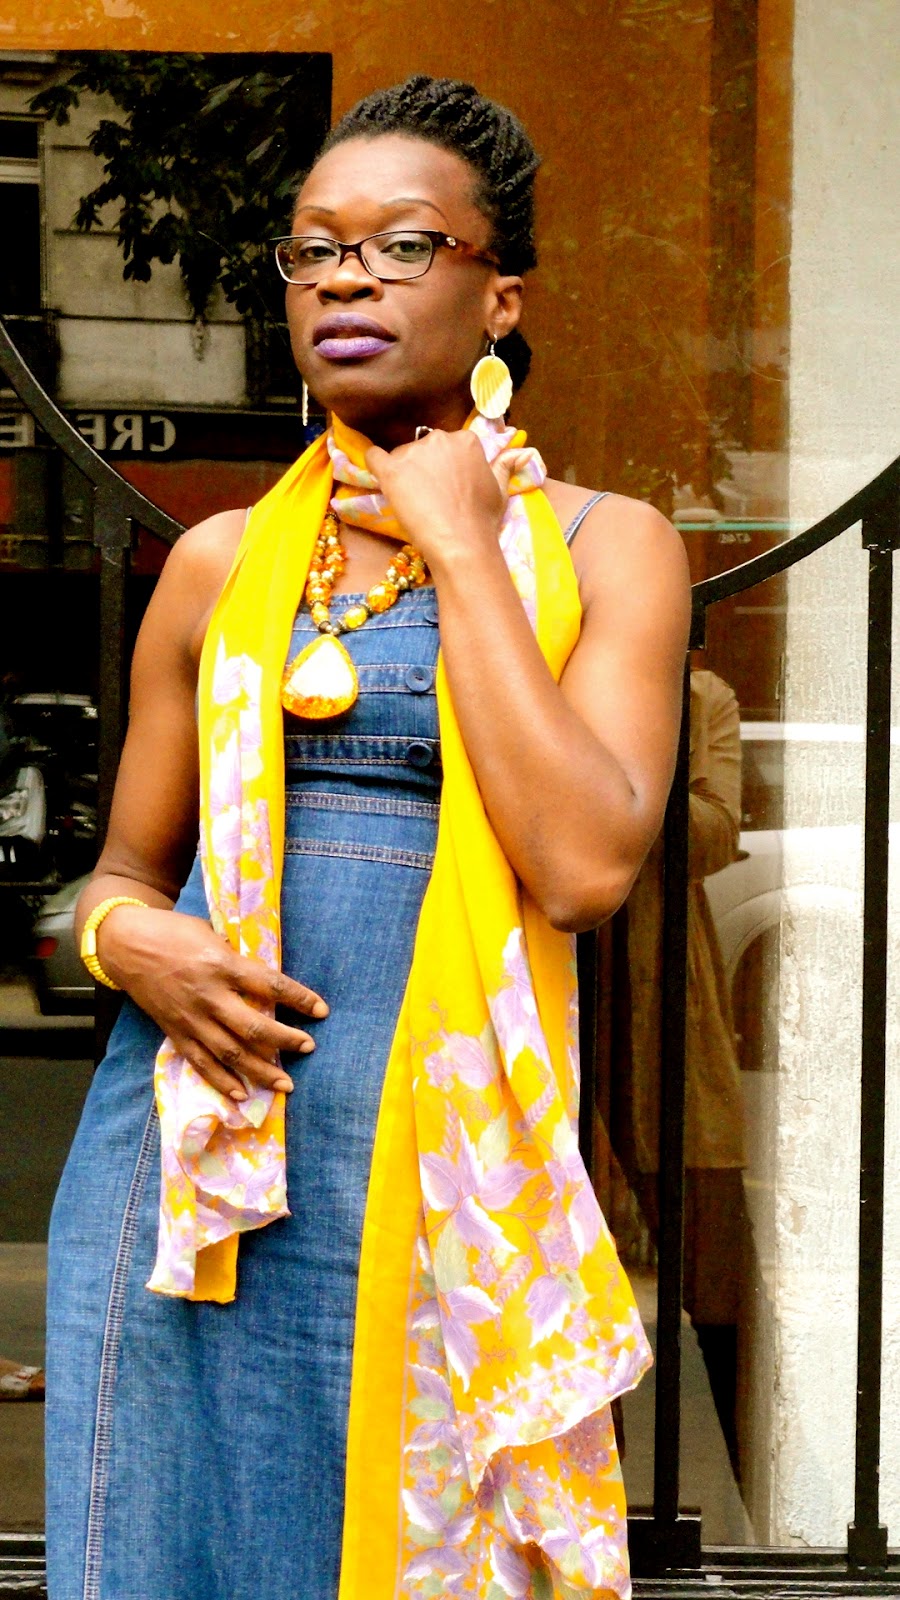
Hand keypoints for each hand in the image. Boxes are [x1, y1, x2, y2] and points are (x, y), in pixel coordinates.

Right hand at [98, 904, 327, 1101]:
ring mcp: (191, 1019)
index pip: (270, 985)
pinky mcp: (175, 1033)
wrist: (125, 945)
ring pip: (231, 1053)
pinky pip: (201, 1063)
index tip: (322, 1010)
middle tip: (308, 1047)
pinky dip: (222, 1081)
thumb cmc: (173, 931)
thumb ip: (236, 958)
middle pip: (254, 1027)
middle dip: (285, 1041)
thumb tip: (263, 979)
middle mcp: (209, 996)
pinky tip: (242, 1094)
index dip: (299, 999)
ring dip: (261, 1071)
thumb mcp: (211, 934)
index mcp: (222, 965)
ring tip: (286, 1084)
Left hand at [364, 429, 526, 572]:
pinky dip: (374, 463)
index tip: (447, 484)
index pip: (448, 445)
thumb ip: (504, 466)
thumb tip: (521, 454)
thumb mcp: (501, 489)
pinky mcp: (391, 470)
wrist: (461, 542)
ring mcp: (413, 452)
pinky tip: (378, 476)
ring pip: (402, 457)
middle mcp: (440, 438)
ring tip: (414, 501)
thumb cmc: (483, 519)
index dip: (446, 465)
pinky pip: (374, 457)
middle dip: (425, 466)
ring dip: (405, 473)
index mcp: (466, 439)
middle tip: (430, 495)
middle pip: (424, 448)